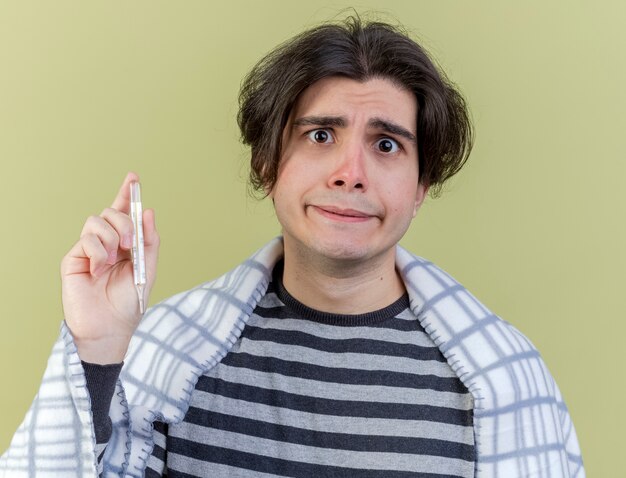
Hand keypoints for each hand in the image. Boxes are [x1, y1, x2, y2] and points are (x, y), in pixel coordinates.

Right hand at [61, 172, 159, 363]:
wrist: (110, 326)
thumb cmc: (128, 301)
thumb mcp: (147, 268)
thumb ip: (149, 240)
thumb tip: (149, 211)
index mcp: (125, 244)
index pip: (125, 213)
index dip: (128, 194)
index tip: (134, 177)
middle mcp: (106, 243)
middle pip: (111, 212)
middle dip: (124, 222)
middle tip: (129, 244)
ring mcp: (89, 249)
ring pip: (96, 221)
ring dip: (111, 237)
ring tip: (114, 260)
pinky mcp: (73, 258)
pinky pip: (86, 239)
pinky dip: (98, 253)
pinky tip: (98, 269)